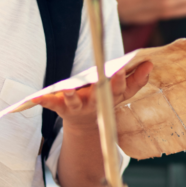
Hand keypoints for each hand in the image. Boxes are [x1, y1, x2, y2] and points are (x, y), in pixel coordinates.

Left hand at [38, 62, 153, 129]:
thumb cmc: (105, 98)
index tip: (127, 65)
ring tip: (67, 89)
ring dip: (71, 96)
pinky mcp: (63, 109)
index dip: (126, 77)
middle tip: (105, 74)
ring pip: (76, 102)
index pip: (123, 87)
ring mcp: (79, 107)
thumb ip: (136, 78)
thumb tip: (150, 63)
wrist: (86, 123)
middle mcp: (97, 103)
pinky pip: (52, 104)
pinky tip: (34, 97)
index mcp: (112, 96)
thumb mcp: (122, 91)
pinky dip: (43, 100)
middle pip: (101, 94)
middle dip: (103, 84)